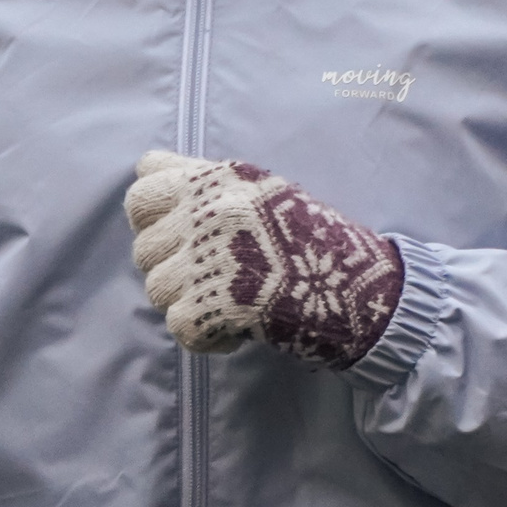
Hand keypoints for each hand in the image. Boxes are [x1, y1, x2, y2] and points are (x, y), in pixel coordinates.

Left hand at [124, 152, 402, 368]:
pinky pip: (180, 328)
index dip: (153, 221)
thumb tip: (147, 169)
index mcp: (217, 180)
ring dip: (188, 305)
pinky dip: (206, 338)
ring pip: (158, 291)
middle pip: (144, 250)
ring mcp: (210, 258)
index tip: (179, 238)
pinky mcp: (217, 304)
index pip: (142, 192)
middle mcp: (208, 212)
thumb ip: (205, 181)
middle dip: (173, 270)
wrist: (364, 288)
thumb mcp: (262, 190)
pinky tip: (236, 331)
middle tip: (213, 281)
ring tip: (228, 305)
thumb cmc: (316, 240)